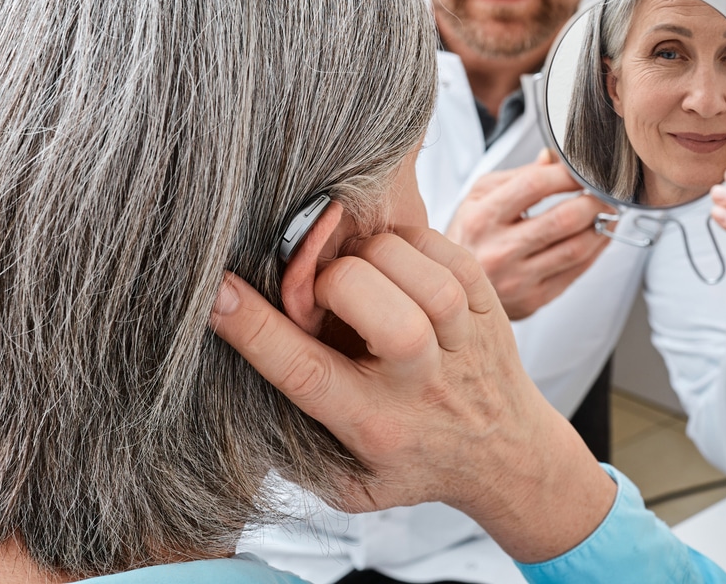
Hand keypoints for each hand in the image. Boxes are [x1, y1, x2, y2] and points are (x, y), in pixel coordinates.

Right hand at [209, 227, 613, 562]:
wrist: (508, 456)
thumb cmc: (413, 462)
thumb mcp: (347, 484)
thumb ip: (291, 446)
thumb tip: (225, 386)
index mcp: (375, 424)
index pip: (306, 372)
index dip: (256, 329)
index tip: (217, 292)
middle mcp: (421, 382)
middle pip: (371, 308)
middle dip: (329, 282)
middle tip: (322, 292)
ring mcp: (461, 340)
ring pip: (412, 270)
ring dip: (370, 257)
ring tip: (359, 273)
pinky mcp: (488, 304)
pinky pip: (443, 249)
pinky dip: (408, 241)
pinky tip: (394, 262)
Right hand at [447, 150, 609, 319]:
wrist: (454, 287)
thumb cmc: (469, 236)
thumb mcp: (478, 197)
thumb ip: (518, 176)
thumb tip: (554, 159)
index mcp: (482, 218)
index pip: (534, 186)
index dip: (567, 174)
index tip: (585, 169)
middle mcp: (498, 250)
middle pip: (562, 219)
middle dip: (594, 201)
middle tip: (607, 192)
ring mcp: (517, 279)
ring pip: (576, 248)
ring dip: (602, 227)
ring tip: (607, 213)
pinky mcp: (534, 299)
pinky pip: (576, 272)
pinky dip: (596, 251)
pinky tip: (599, 237)